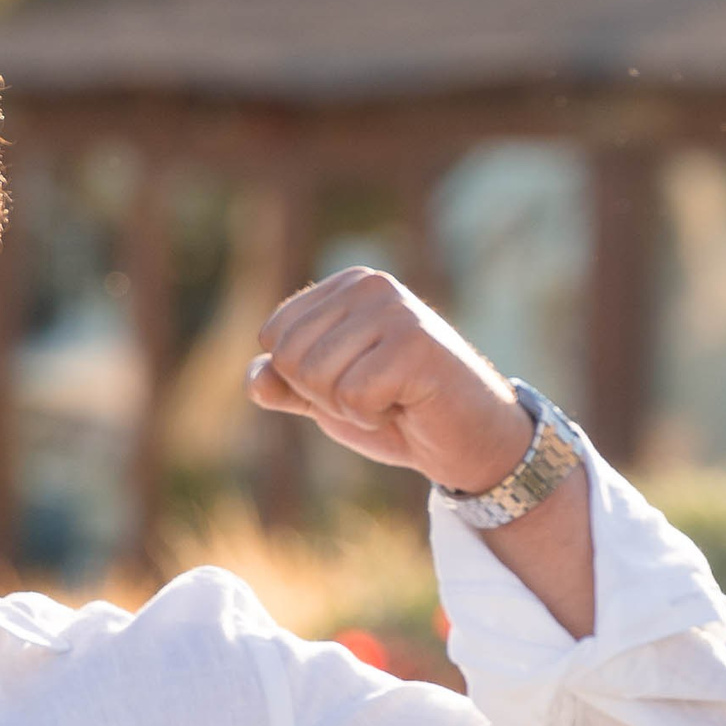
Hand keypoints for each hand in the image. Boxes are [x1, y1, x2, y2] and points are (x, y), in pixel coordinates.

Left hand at [247, 267, 530, 493]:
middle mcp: (371, 284)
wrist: (469, 441)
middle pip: (290, 356)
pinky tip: (407, 405)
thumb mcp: (327, 398)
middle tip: (373, 395)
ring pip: (317, 376)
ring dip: (349, 407)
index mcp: (346, 286)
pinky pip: (353, 396)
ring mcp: (396, 309)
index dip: (300, 378)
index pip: (274, 335)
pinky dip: (372, 416)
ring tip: (392, 398)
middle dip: (322, 395)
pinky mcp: (416, 344)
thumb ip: (285, 385)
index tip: (350, 381)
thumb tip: (256, 379)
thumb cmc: (398, 412)